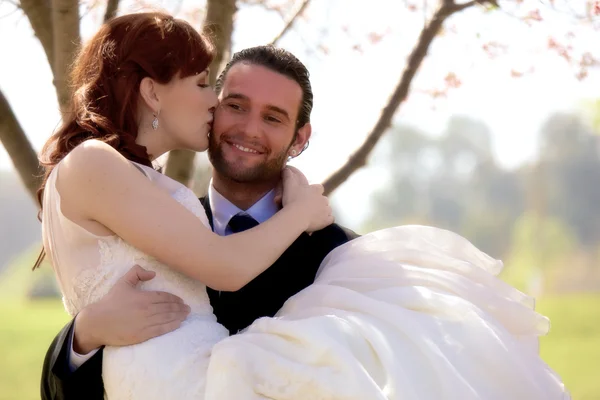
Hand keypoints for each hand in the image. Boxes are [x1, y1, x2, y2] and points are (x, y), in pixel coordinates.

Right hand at [73, 265, 190, 353]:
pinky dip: (172, 326)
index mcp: (144, 297)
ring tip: (186, 315)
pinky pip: (161, 330)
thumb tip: (153, 273)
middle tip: (188, 308)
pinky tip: (178, 324)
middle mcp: (147, 310)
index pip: (164, 297)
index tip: (181, 300)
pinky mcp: (143, 335)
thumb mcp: (123, 282)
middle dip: (180, 308)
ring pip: (167, 318)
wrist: (98, 322)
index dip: (175, 299)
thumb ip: (137, 272)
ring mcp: (146, 323)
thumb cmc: (110, 302)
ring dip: (179, 316)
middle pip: (168, 308)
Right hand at [282, 166, 333, 232]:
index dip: (314, 191)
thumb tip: (286, 168)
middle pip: (324, 199)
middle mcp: (323, 198)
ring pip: (327, 209)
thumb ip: (288, 176)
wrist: (296, 216)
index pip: (319, 188)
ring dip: (322, 211)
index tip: (308, 195)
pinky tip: (320, 222)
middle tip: (309, 207)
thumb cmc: (292, 200)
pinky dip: (326, 220)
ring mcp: (326, 210)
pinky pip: (330, 219)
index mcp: (316, 189)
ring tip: (313, 216)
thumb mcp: (288, 185)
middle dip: (318, 202)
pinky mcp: (327, 220)